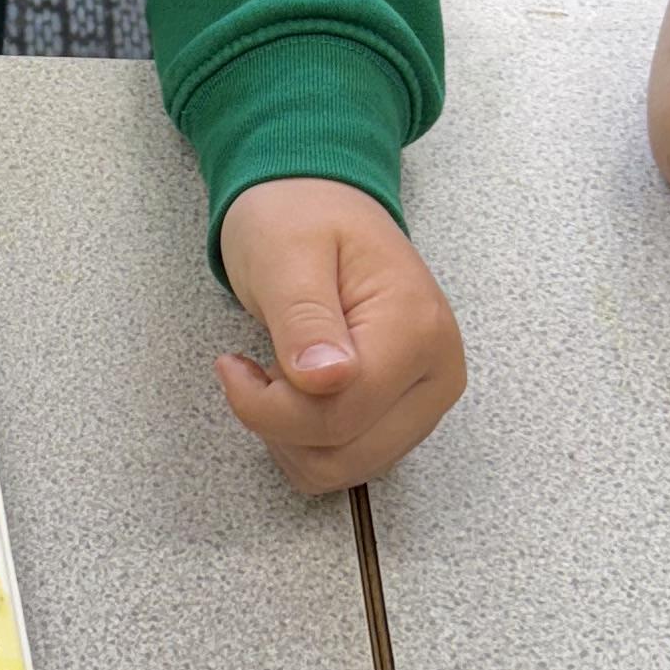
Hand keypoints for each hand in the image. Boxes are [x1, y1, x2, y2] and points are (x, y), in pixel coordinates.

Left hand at [213, 177, 465, 491]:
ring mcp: (426, 397)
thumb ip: (306, 320)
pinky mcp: (405, 413)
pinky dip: (307, 440)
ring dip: (292, 436)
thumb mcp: (287, 255)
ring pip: (347, 468)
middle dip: (281, 424)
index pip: (340, 415)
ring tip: (275, 374)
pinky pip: (350, 459)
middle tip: (253, 368)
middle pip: (347, 453)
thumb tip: (331, 380)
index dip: (270, 408)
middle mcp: (437, 373)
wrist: (318, 200)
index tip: (232, 366)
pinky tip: (292, 392)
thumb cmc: (300, 218)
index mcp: (416, 330)